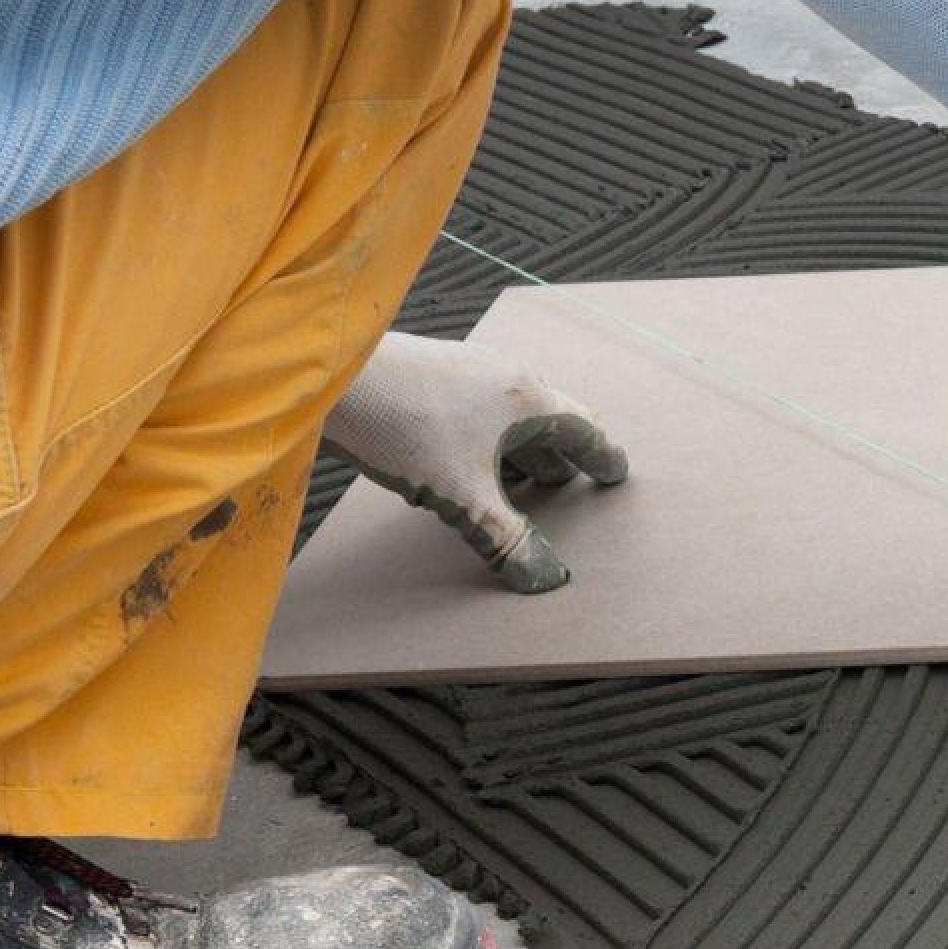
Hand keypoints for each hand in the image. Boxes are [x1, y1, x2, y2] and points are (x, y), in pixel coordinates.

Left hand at [320, 329, 627, 593]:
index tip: (615, 472)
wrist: (332, 375)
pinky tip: (466, 466)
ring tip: (519, 485)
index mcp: (527, 399)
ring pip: (511, 417)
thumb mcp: (462, 496)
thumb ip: (506, 538)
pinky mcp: (437, 375)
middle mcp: (505, 376)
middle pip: (549, 421)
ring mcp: (469, 371)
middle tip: (569, 487)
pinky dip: (488, 442)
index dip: (602, 457)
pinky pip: (480, 411)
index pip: (584, 430)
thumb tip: (544, 577)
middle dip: (560, 458)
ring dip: (521, 452)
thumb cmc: (403, 424)